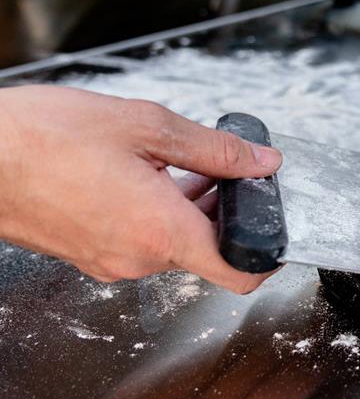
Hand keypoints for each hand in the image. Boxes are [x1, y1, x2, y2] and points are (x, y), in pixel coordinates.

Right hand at [0, 85, 282, 291]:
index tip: (275, 226)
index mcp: (160, 231)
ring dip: (194, 209)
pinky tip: (154, 175)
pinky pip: (146, 241)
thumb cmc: (45, 137)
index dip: (267, 252)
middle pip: (210, 250)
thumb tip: (262, 162)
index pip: (239, 271)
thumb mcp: (147, 127)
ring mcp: (113, 261)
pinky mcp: (94, 254)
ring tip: (187, 164)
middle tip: (227, 169)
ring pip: (177, 243)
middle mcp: (138, 258)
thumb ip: (216, 150)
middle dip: (227, 211)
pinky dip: (163, 213)